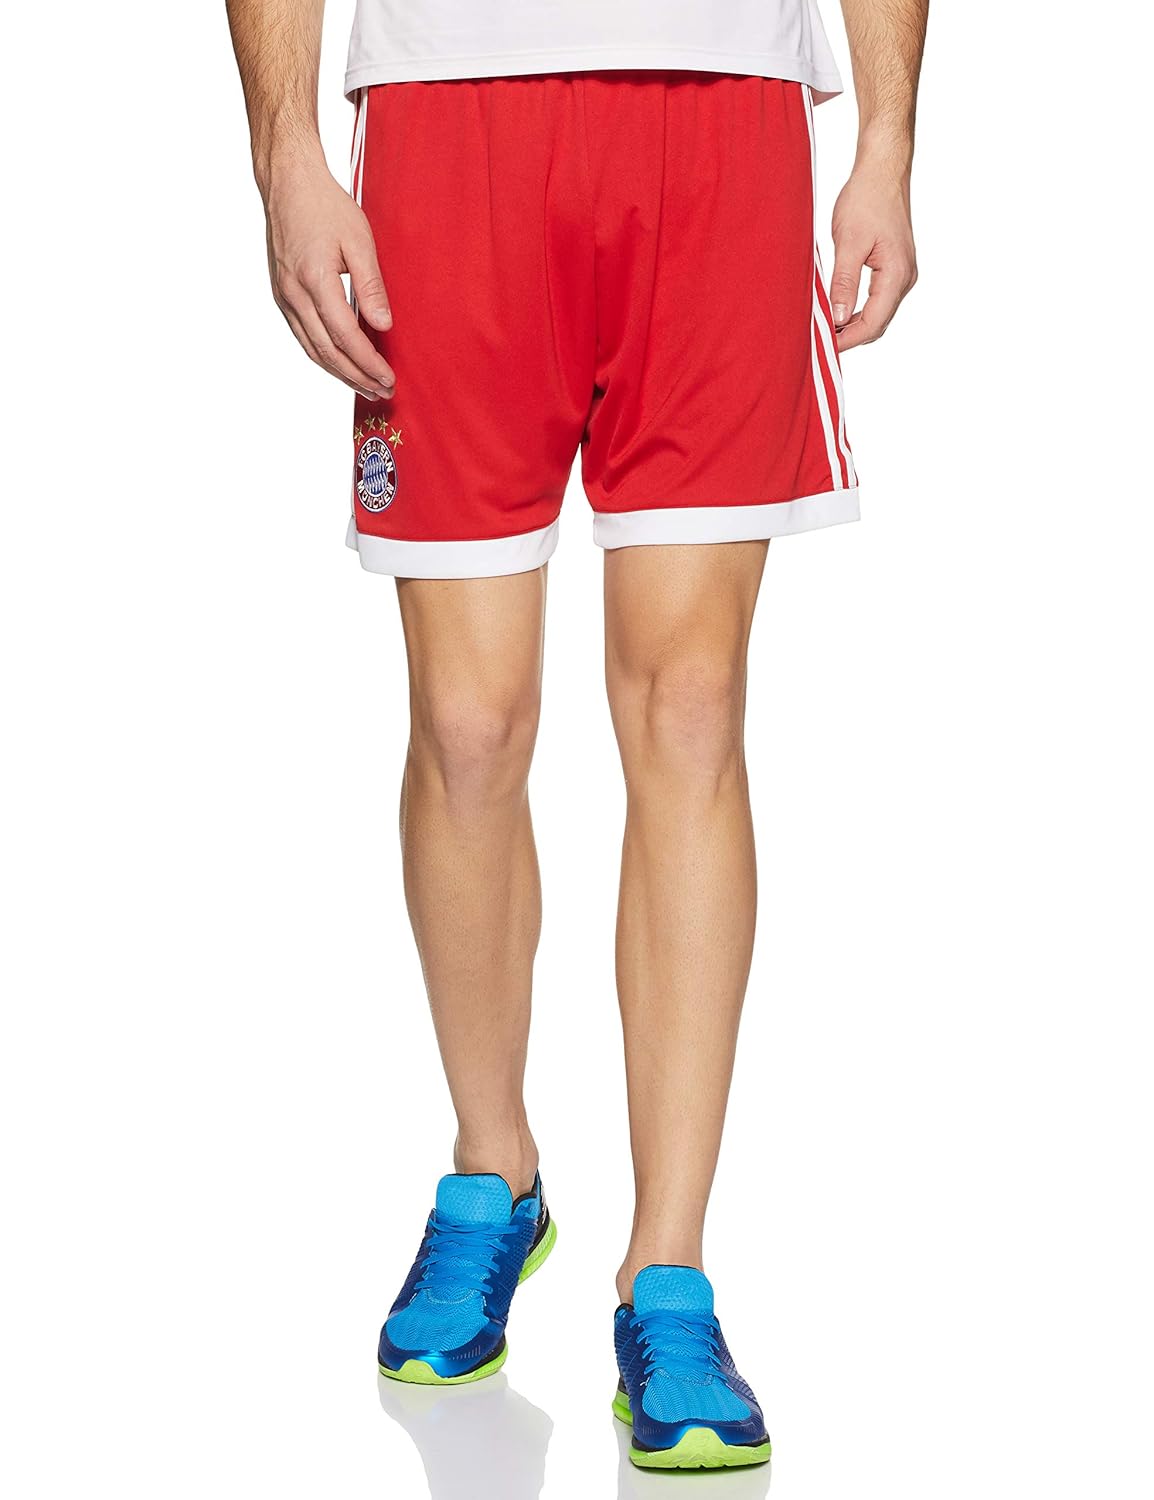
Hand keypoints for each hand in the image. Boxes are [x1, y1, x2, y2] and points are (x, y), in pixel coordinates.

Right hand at [261, 156, 394, 399]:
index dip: (368, 363)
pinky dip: (323, 356)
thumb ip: (371, 285)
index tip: (388, 379)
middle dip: (357, 376)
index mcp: (315, 280)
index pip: (346, 336)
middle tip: (382, 392)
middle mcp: (295, 294)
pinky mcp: (281, 295)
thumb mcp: (359, 240)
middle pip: (327, 351)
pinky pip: (302, 336)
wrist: (287, 184)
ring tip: (365, 387)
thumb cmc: (325, 206)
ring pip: (311, 349)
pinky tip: (340, 365)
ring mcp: (284, 297)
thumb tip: (384, 326)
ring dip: (340, 373)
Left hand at [829, 162, 917, 351]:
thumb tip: (838, 318)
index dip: (847, 340)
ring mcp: (902, 273)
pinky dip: (859, 311)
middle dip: (850, 337)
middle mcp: (905, 278)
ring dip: (854, 325)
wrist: (882, 171)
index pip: (872, 323)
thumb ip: (844, 283)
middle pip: (877, 324)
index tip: (823, 347)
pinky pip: (878, 300)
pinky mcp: (895, 267)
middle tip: (820, 343)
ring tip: (826, 330)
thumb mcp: (848, 242)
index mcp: (896, 274)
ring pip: (878, 314)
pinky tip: (840, 312)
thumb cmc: (866, 199)